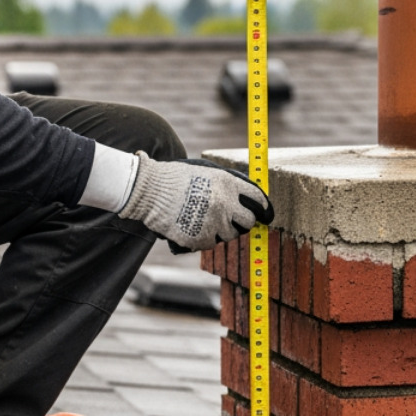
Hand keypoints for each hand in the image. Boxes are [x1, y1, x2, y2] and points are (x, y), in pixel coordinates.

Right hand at [118, 154, 272, 252]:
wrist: (149, 191)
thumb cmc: (176, 178)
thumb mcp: (206, 171)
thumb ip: (228, 184)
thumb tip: (246, 199)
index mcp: (228, 184)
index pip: (258, 199)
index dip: (264, 208)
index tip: (266, 214)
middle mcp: (225, 204)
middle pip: (248, 221)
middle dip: (244, 222)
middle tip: (233, 220)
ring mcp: (213, 223)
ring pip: (230, 235)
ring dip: (223, 230)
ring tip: (206, 219)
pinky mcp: (200, 239)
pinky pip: (211, 243)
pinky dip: (206, 238)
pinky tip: (194, 226)